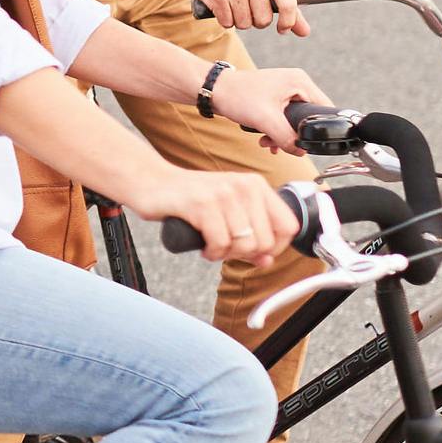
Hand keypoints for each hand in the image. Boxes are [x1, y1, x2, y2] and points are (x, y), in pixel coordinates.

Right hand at [126, 166, 298, 265]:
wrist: (153, 182)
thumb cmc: (191, 199)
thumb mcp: (229, 212)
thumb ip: (252, 234)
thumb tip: (267, 260)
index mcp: (256, 185)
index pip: (288, 225)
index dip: (276, 247)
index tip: (256, 252)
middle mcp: (244, 186)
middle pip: (265, 241)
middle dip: (245, 254)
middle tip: (226, 247)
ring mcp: (223, 194)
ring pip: (244, 245)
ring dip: (226, 254)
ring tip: (212, 245)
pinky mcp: (202, 204)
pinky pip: (220, 243)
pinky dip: (211, 252)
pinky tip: (203, 245)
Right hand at [189, 0, 305, 36]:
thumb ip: (291, 11)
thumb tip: (305, 32)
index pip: (288, 5)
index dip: (287, 22)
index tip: (282, 28)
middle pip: (264, 21)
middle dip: (257, 20)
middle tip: (250, 6)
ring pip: (245, 24)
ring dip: (241, 20)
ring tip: (237, 5)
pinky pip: (228, 23)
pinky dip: (226, 20)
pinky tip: (226, 6)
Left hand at [209, 65, 326, 154]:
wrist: (213, 91)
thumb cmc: (237, 96)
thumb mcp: (266, 120)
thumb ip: (287, 138)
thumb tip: (301, 151)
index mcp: (300, 82)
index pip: (323, 109)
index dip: (317, 128)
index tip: (304, 142)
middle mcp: (296, 83)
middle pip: (308, 117)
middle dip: (294, 134)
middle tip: (279, 143)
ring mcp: (285, 90)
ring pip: (295, 121)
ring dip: (282, 135)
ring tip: (268, 142)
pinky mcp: (275, 98)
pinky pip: (283, 119)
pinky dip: (276, 130)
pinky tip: (265, 139)